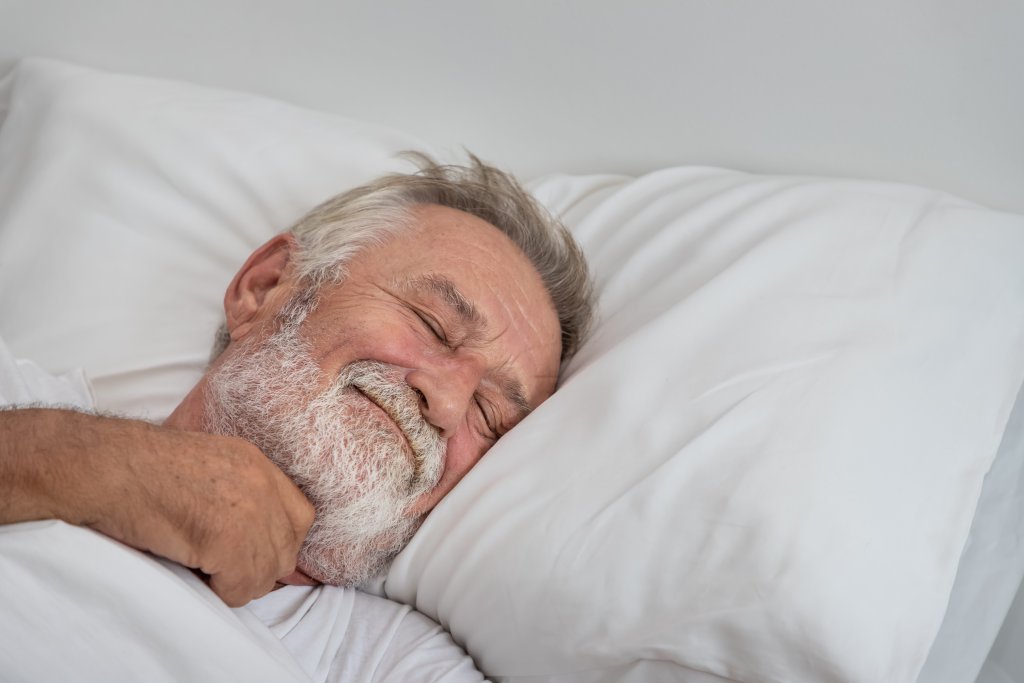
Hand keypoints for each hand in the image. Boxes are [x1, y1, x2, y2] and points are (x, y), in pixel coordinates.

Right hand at [0, 408, 314, 606]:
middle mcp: (262, 484)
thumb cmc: (141, 469)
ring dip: (235, 582)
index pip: (301, 517)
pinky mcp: (227, 539)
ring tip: (204, 570)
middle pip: (287, 550)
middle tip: (221, 569)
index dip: (279, 543)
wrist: (107, 466)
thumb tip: (257, 540)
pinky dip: (218, 591)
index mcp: (259, 464)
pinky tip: (195, 572)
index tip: (253, 555)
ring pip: (265, 575)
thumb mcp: (209, 466)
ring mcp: (249, 511)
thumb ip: (241, 494)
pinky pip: (238, 587)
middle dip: (258, 568)